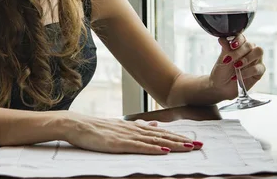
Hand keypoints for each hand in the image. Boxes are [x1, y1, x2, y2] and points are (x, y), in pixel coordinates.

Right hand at [62, 113, 202, 154]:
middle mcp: (135, 130)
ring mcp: (127, 136)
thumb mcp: (120, 126)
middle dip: (182, 141)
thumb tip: (155, 125)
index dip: (178, 136)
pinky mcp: (118, 144)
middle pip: (163, 136)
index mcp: (135, 127)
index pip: (161, 132)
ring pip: (155, 141)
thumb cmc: (96, 128)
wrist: (76, 125)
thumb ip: (138, 127)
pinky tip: (164, 150)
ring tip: (188, 148)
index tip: (194, 141)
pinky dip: (153, 149)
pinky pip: (139, 147)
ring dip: (173, 144)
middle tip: (200, 145)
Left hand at [209, 34, 265, 99]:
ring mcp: (255, 60)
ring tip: (236, 66)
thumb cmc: (222, 71)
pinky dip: (248, 72)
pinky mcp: (259, 71)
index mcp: (239, 45)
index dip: (238, 40)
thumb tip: (222, 38)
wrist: (221, 87)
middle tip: (230, 59)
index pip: (242, 37)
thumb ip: (225, 49)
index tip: (232, 46)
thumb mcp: (222, 60)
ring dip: (247, 59)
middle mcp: (249, 51)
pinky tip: (239, 76)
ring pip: (259, 52)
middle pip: (251, 44)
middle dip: (240, 51)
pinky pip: (258, 68)